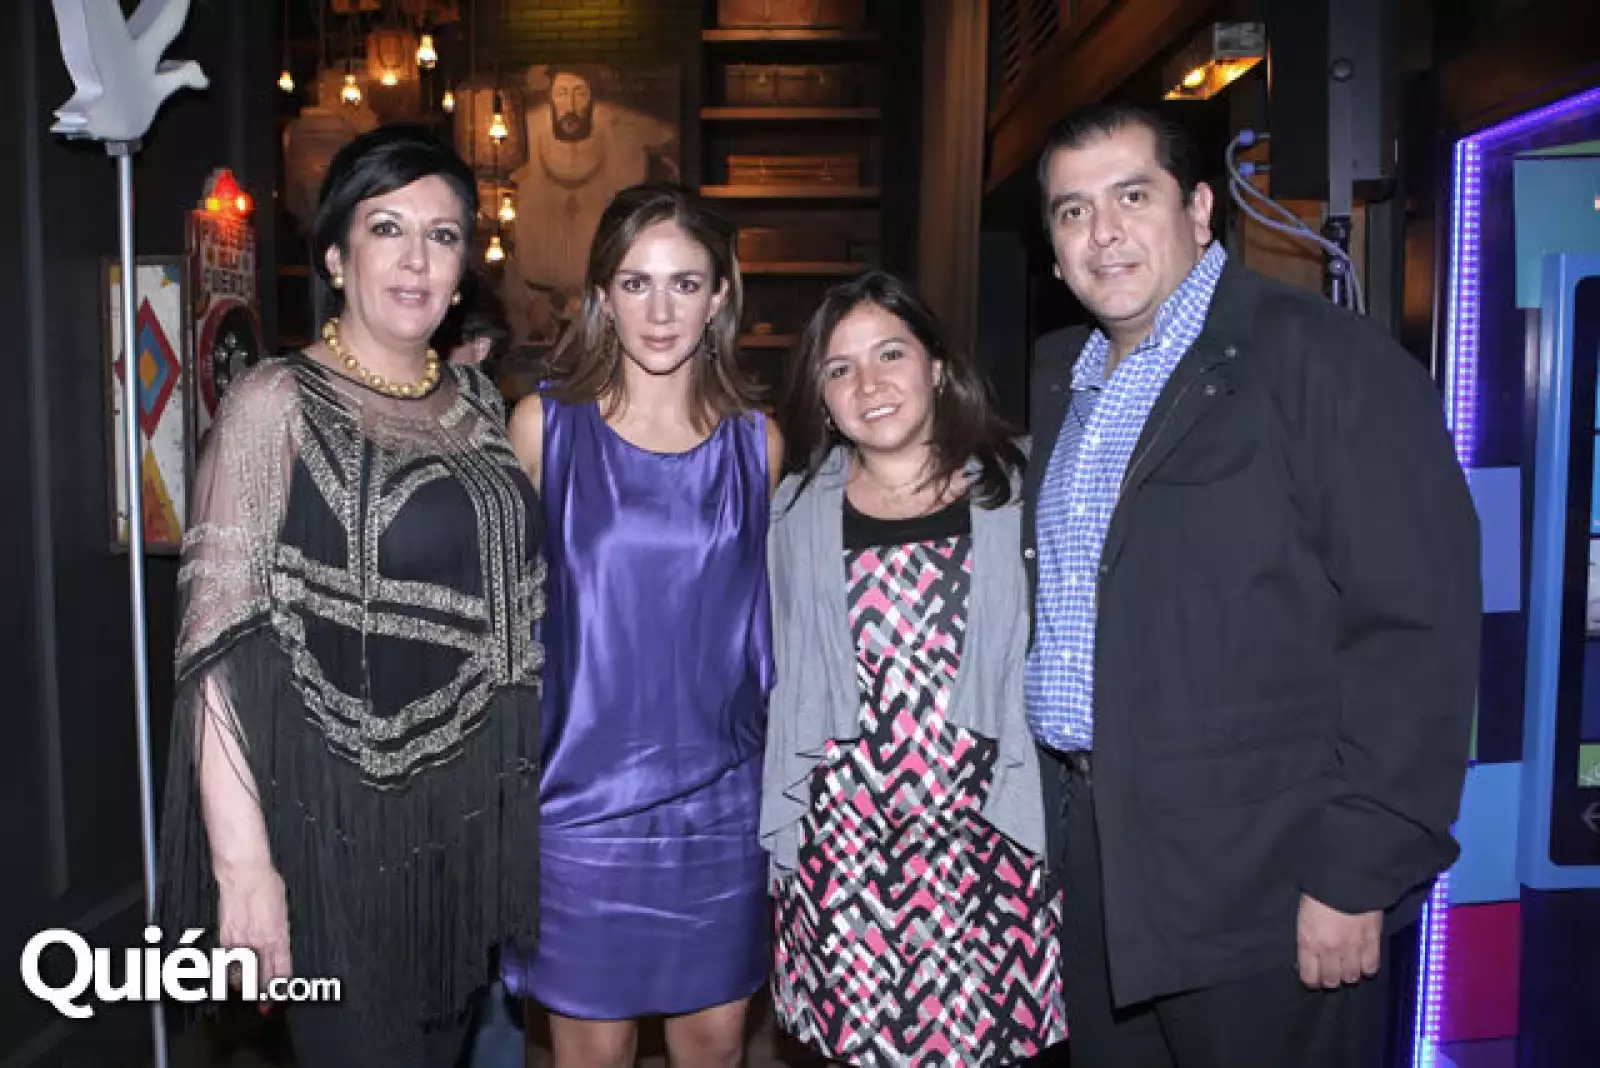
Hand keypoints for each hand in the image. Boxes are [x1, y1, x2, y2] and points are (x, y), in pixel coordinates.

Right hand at [215, 862, 291, 987]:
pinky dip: (230, 972)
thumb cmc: (267, 885)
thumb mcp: (283, 910)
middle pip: (262, 977)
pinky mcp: (225, 937)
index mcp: (278, 937)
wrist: (244, 874)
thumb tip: (278, 943)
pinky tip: (232, 980)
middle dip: (263, 995)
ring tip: (247, 994)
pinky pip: (228, 962)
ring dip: (245, 987)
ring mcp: (241, 942)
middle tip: (264, 1006)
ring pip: (243, 973)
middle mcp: (259, 943)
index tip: (281, 995)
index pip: (281, 970)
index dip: (281, 987)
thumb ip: (280, 930)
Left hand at [1297, 894, 1379, 988]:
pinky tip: (1364, 963)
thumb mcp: (1303, 911)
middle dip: (1330, 980)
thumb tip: (1308, 947)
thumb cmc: (1319, 889)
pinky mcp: (1372, 943)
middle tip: (1331, 973)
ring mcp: (1352, 948)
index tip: (1312, 977)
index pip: (1309, 976)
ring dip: (1349, 975)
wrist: (1347, 877)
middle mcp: (1330, 950)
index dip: (1311, 980)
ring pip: (1352, 977)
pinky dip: (1367, 968)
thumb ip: (1306, 932)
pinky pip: (1371, 967)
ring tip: (1348, 968)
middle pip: (1332, 981)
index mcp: (1308, 941)